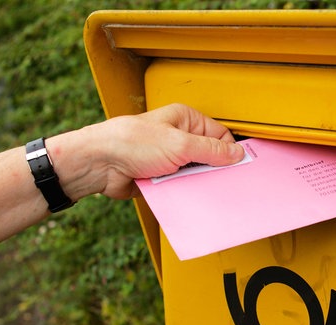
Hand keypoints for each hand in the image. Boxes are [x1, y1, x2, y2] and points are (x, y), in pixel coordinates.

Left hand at [53, 103, 245, 199]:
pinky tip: (181, 193)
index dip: (229, 152)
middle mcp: (179, 137)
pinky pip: (182, 187)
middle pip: (210, 157)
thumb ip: (211, 150)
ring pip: (196, 174)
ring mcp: (170, 158)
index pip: (220, 136)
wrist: (99, 164)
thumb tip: (236, 153)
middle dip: (212, 169)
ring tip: (191, 184)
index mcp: (186, 120)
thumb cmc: (129, 142)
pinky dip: (183, 192)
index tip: (236, 167)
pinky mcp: (162, 177)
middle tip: (215, 179)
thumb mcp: (179, 145)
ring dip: (195, 182)